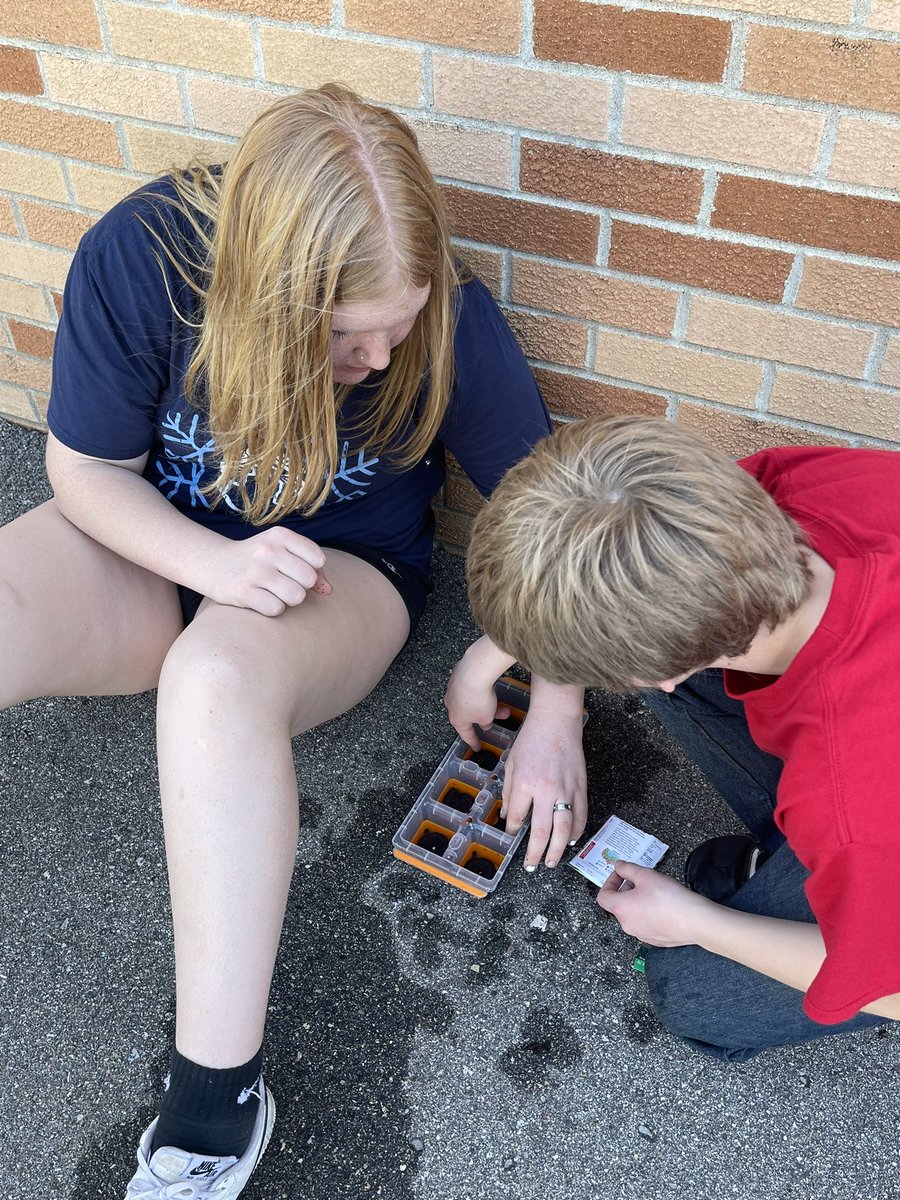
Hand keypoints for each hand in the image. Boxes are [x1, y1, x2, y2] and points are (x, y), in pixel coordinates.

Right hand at [207, 528, 331, 615]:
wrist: (214, 564)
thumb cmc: (258, 560)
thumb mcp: (283, 553)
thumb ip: (312, 568)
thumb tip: (329, 591)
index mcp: (280, 535)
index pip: (318, 559)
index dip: (312, 570)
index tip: (296, 570)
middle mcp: (267, 550)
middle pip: (309, 579)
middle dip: (301, 586)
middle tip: (284, 583)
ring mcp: (255, 571)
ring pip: (296, 596)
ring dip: (289, 599)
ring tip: (274, 592)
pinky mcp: (243, 592)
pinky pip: (277, 609)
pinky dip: (273, 609)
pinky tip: (261, 599)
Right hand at [443, 636, 515, 749]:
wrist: (474, 672)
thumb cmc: (477, 696)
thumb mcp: (486, 717)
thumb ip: (485, 723)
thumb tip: (485, 723)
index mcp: (456, 719)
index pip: (466, 735)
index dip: (473, 742)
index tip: (476, 747)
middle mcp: (451, 704)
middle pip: (470, 715)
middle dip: (487, 716)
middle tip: (499, 716)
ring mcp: (453, 689)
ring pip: (471, 700)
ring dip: (487, 703)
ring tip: (501, 702)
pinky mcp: (457, 675)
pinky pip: (470, 686)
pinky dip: (480, 690)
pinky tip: (489, 689)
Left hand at [503, 691, 586, 870]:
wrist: (557, 720)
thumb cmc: (531, 739)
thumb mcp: (512, 764)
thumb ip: (509, 792)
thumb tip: (508, 817)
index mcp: (525, 784)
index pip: (517, 817)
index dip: (513, 830)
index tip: (511, 835)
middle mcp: (546, 791)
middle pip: (540, 831)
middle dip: (535, 852)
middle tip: (532, 866)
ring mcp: (566, 790)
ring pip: (564, 829)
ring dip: (556, 849)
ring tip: (550, 862)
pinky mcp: (581, 787)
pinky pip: (581, 815)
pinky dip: (577, 831)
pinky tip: (570, 841)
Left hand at [596, 861, 712, 946]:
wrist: (695, 921)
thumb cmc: (669, 898)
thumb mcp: (645, 875)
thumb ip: (627, 869)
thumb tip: (618, 866)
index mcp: (621, 909)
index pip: (603, 896)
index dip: (610, 882)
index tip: (621, 874)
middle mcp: (627, 925)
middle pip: (619, 905)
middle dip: (626, 890)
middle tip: (641, 880)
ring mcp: (641, 935)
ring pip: (633, 915)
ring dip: (638, 901)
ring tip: (654, 891)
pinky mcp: (655, 940)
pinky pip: (646, 924)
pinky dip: (649, 913)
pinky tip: (663, 905)